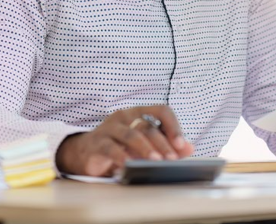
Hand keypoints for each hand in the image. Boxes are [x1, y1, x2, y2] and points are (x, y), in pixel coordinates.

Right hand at [55, 105, 193, 175]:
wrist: (86, 153)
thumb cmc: (120, 146)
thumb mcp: (144, 145)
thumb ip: (166, 145)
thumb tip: (190, 149)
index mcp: (138, 113)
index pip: (161, 110)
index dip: (173, 125)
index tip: (182, 144)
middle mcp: (124, 116)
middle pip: (147, 126)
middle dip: (162, 143)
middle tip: (172, 159)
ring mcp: (109, 128)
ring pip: (130, 134)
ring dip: (145, 148)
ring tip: (155, 161)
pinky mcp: (97, 142)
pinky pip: (111, 147)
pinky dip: (121, 156)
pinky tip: (129, 165)